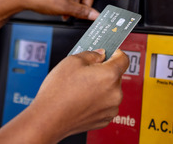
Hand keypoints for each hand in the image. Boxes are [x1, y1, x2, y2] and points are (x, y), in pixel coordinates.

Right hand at [10, 49, 128, 142]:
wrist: (49, 119)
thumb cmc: (58, 92)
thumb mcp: (72, 61)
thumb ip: (91, 54)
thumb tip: (100, 54)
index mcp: (110, 76)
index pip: (123, 59)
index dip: (115, 53)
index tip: (109, 53)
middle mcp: (115, 94)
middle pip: (116, 76)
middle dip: (103, 71)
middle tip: (85, 72)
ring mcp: (110, 109)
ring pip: (110, 91)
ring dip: (101, 87)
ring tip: (81, 88)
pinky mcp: (104, 119)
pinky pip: (105, 104)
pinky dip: (97, 101)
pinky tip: (82, 99)